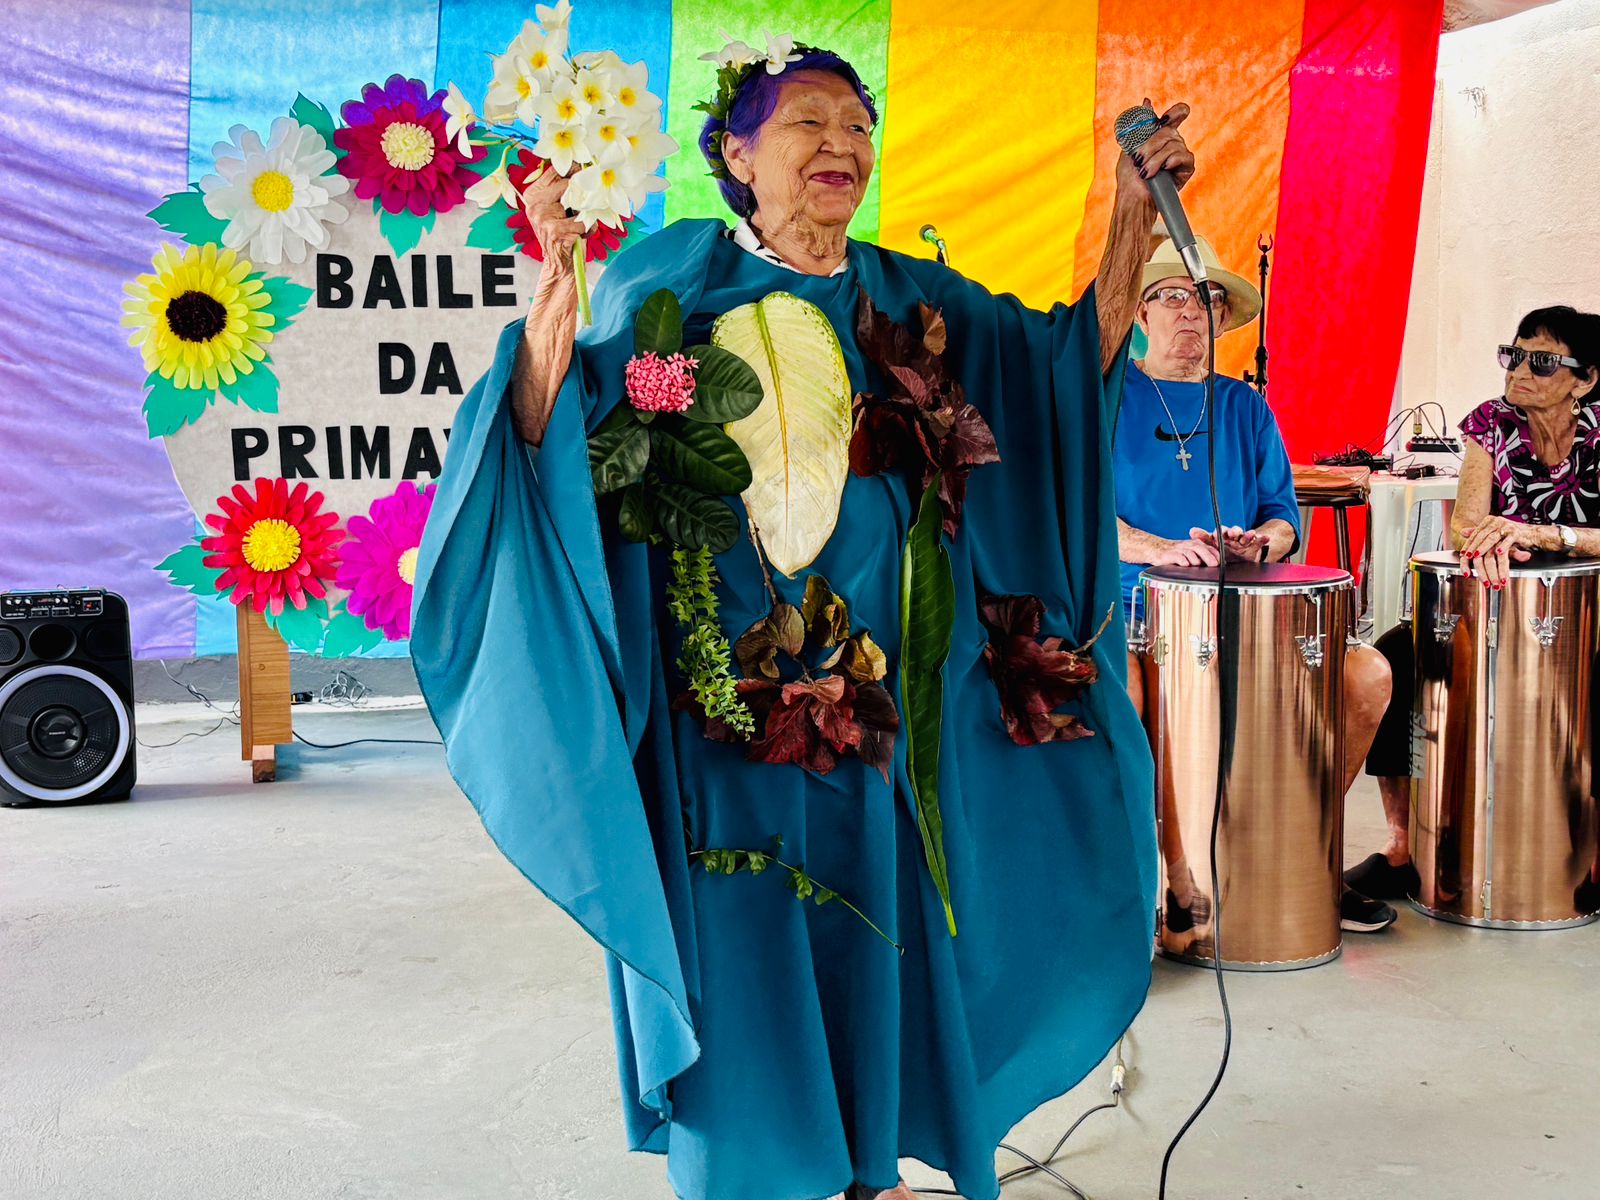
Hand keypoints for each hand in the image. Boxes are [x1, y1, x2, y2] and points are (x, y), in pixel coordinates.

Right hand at [518, 165, 584, 281]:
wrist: (559, 264)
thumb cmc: (564, 234)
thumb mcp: (559, 209)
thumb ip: (564, 190)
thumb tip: (583, 168)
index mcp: (533, 194)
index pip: (554, 171)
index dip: (574, 169)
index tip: (585, 171)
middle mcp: (534, 203)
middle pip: (567, 184)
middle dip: (582, 194)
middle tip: (584, 206)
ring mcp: (542, 216)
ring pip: (577, 202)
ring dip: (585, 215)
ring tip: (579, 226)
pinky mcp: (554, 229)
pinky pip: (582, 221)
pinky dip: (587, 230)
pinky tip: (580, 236)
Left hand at [1115, 99, 1194, 210]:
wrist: (1133, 197)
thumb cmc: (1129, 176)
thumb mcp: (1131, 146)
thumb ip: (1140, 125)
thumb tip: (1147, 100)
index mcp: (1161, 135)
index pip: (1178, 114)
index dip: (1176, 112)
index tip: (1163, 119)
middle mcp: (1173, 142)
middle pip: (1169, 131)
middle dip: (1150, 145)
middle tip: (1138, 159)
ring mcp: (1181, 155)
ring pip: (1173, 145)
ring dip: (1155, 159)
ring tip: (1145, 172)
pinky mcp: (1187, 168)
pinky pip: (1183, 156)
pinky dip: (1170, 161)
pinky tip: (1163, 169)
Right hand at [1151, 536, 1218, 567]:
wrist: (1158, 549)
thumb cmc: (1177, 552)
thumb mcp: (1191, 552)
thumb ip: (1203, 556)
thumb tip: (1217, 564)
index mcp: (1197, 544)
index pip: (1210, 548)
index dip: (1216, 555)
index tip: (1222, 563)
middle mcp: (1189, 545)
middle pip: (1201, 550)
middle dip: (1208, 557)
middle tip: (1214, 565)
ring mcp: (1180, 549)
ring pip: (1191, 553)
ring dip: (1196, 561)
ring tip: (1197, 565)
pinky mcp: (1171, 554)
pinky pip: (1179, 558)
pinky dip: (1183, 562)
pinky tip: (1185, 565)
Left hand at [1191, 525, 1268, 562]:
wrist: (1241, 558)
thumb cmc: (1225, 550)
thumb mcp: (1214, 546)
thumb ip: (1203, 539)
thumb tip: (1191, 530)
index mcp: (1223, 536)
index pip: (1221, 531)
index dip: (1219, 533)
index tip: (1215, 535)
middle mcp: (1234, 536)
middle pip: (1234, 531)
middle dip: (1233, 531)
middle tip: (1232, 534)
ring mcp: (1244, 540)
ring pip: (1246, 535)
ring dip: (1247, 535)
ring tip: (1248, 536)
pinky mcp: (1254, 545)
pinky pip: (1259, 541)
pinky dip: (1263, 539)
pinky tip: (1265, 538)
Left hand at [1458, 515, 1537, 587]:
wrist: (1532, 534)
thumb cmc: (1511, 535)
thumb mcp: (1493, 534)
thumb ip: (1479, 533)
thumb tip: (1462, 532)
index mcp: (1490, 521)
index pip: (1476, 533)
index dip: (1468, 544)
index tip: (1463, 554)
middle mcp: (1497, 521)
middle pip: (1481, 536)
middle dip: (1473, 547)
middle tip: (1467, 556)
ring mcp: (1507, 526)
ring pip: (1492, 538)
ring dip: (1484, 548)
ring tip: (1477, 555)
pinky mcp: (1517, 532)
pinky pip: (1508, 540)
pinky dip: (1503, 546)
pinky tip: (1499, 552)